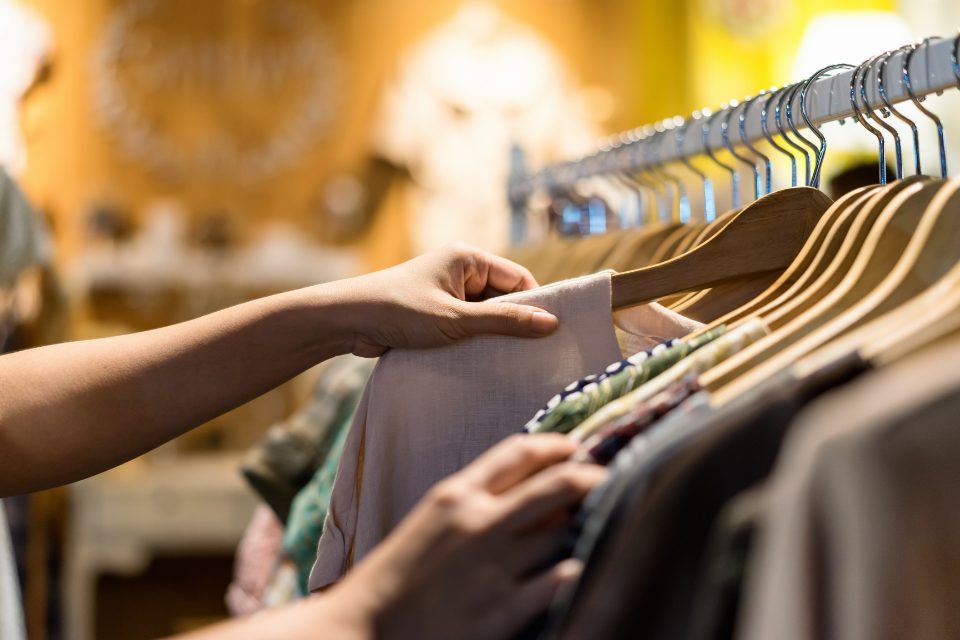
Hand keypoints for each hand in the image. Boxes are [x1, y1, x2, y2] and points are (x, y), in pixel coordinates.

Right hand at [326, 434, 606, 639]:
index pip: (517, 452)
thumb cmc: (395, 578)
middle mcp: (479, 522)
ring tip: (605, 522)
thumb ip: (474, 503)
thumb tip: (531, 496)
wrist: (363, 630)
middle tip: (610, 479)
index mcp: (455, 495)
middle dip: (592, 477)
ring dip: (589, 524)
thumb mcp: (429, 524)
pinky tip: (588, 568)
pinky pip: (562, 579)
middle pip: (557, 484)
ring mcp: (494, 566)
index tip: (575, 448)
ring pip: (565, 529)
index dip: (555, 445)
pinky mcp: (504, 610)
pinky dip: (580, 569)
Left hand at [338, 244, 558, 356]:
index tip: (551, 334)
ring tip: (508, 361)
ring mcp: (448, 293)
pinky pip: (467, 326)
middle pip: (504, 298)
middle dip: (514, 324)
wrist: (346, 322)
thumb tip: (552, 323)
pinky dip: (474, 342)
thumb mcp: (456, 319)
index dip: (535, 305)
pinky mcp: (436, 313)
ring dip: (492, 336)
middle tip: (533, 353)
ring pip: (486, 316)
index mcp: (469, 258)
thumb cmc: (399, 312)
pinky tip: (483, 362)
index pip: (519, 279)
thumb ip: (504, 322)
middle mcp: (461, 271)